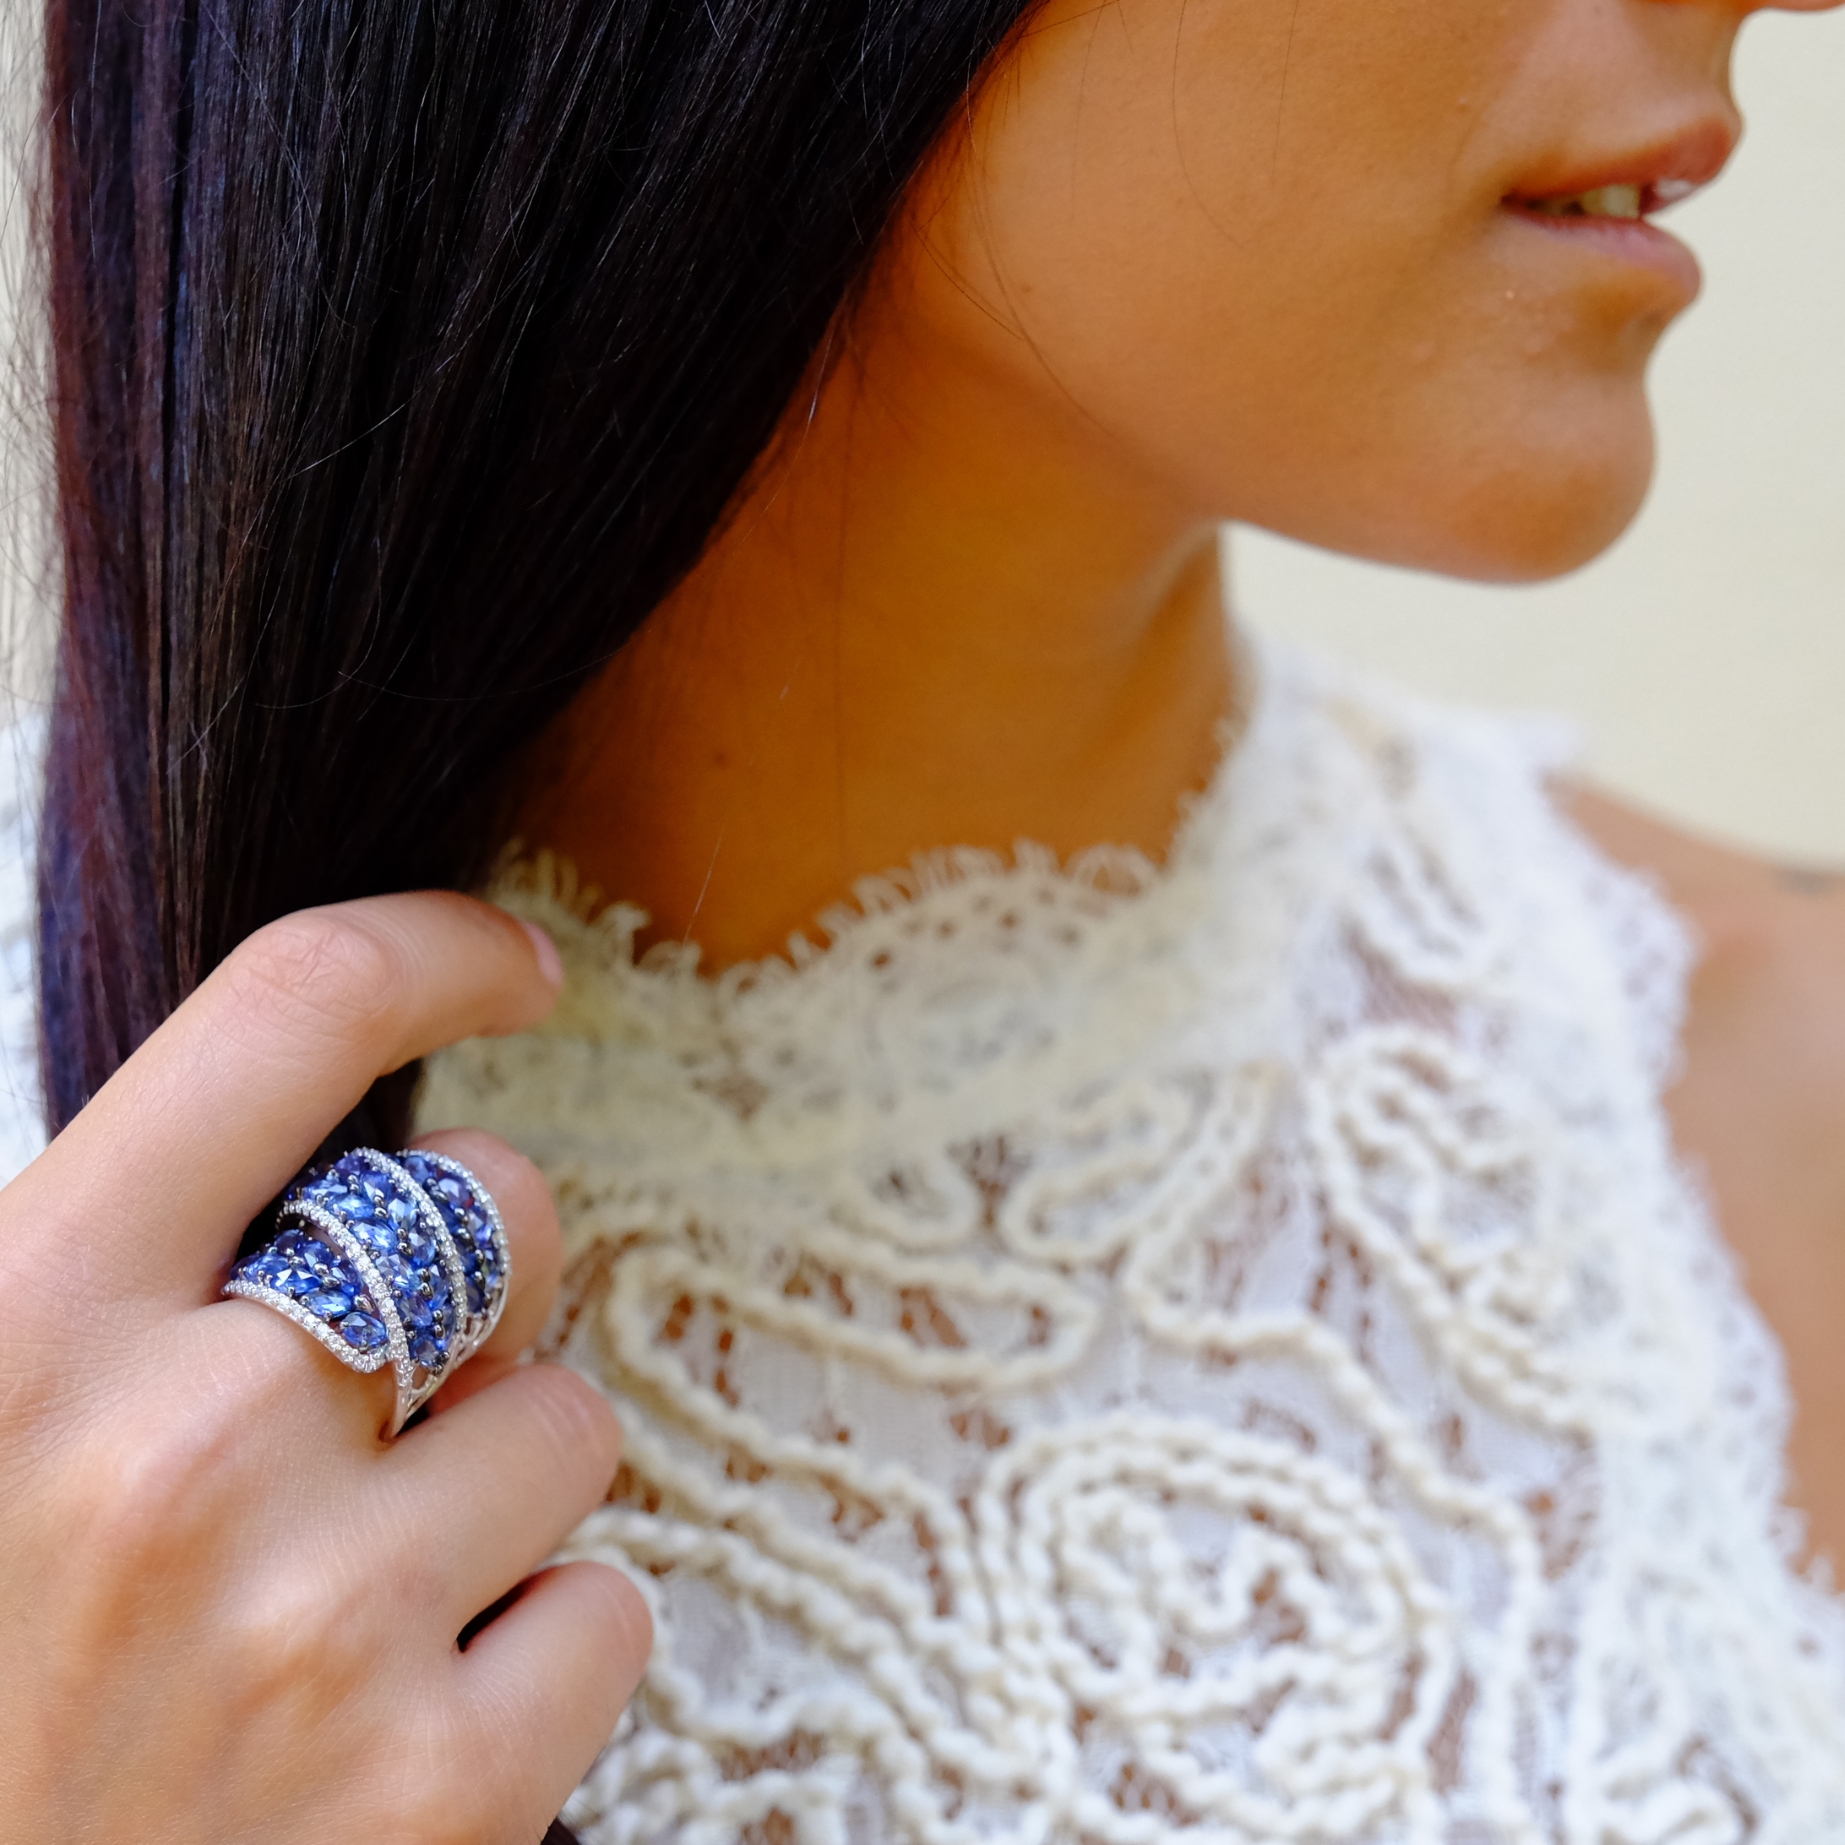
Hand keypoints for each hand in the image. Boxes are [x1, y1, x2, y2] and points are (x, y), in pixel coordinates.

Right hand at [0, 894, 649, 1842]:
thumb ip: (111, 1276)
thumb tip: (301, 1165)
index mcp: (22, 1319)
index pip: (290, 1009)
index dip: (431, 954)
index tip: (510, 967)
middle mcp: (178, 1451)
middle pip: (496, 1209)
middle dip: (483, 1276)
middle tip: (393, 1387)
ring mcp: (321, 1628)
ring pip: (567, 1419)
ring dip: (496, 1486)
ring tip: (347, 1601)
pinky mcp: (438, 1792)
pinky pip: (607, 1608)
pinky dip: (537, 1647)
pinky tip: (403, 1720)